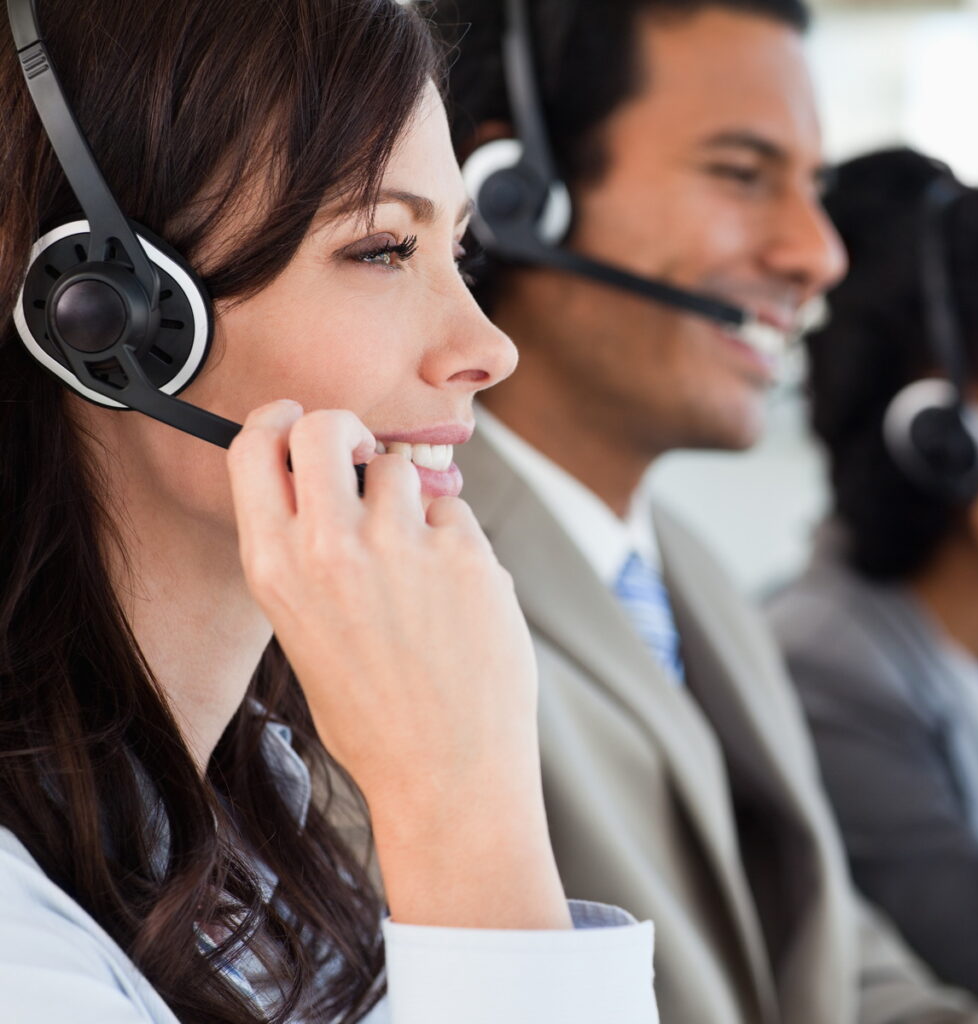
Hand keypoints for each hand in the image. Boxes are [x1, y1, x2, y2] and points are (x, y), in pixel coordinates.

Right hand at [226, 400, 568, 928]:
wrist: (446, 773)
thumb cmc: (374, 715)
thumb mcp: (304, 635)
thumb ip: (305, 559)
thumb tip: (331, 489)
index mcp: (275, 568)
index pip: (253, 448)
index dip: (277, 422)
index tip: (297, 420)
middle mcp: (329, 547)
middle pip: (325, 425)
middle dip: (345, 429)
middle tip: (364, 457)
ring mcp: (400, 547)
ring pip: (401, 466)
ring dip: (410, 498)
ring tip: (419, 563)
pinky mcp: (463, 553)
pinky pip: (454, 510)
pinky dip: (456, 539)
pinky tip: (456, 595)